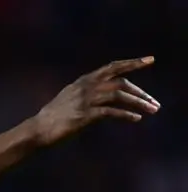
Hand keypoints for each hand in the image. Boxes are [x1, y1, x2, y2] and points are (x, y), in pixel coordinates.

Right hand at [32, 57, 159, 145]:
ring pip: (119, 95)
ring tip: (152, 110)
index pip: (112, 67)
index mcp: (83, 81)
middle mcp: (86, 87)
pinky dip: (125, 115)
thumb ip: (86, 93)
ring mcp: (85, 101)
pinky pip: (111, 112)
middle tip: (154, 102)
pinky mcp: (84, 115)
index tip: (149, 60)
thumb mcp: (70, 98)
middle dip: (140, 92)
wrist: (38, 129)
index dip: (132, 63)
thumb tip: (102, 96)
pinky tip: (136, 119)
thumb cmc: (53, 117)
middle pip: (120, 82)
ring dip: (138, 102)